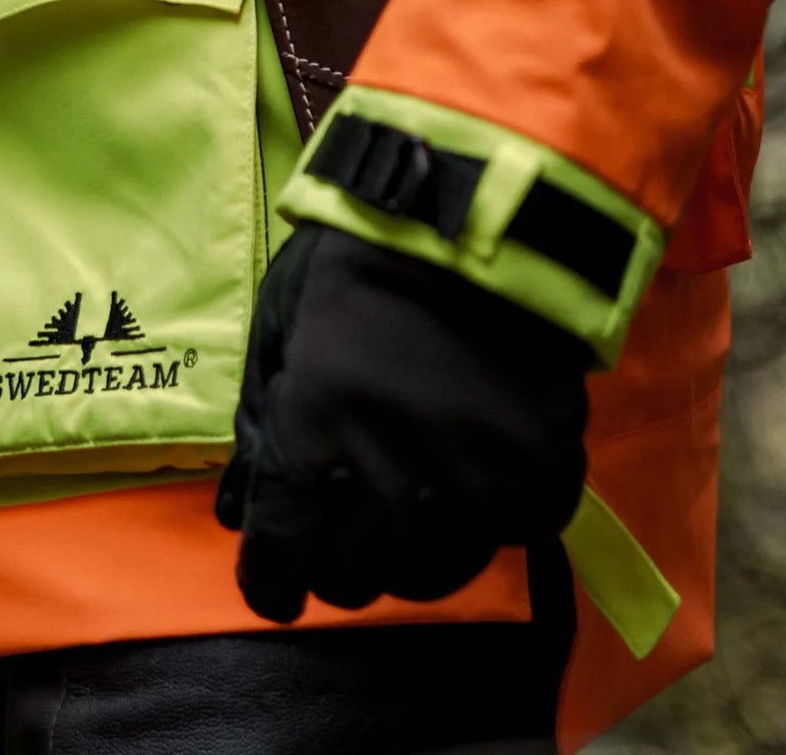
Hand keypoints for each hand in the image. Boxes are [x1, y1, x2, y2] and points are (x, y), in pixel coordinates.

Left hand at [215, 224, 590, 622]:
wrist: (472, 203)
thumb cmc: (357, 259)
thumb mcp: (282, 324)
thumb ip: (258, 421)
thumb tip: (238, 515)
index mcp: (316, 424)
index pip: (281, 556)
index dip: (272, 582)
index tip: (279, 582)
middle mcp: (395, 460)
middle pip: (358, 578)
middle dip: (340, 562)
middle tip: (346, 529)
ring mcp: (479, 464)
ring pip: (438, 572)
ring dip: (416, 551)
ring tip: (411, 509)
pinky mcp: (547, 456)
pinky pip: (518, 534)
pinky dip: (495, 518)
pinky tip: (478, 478)